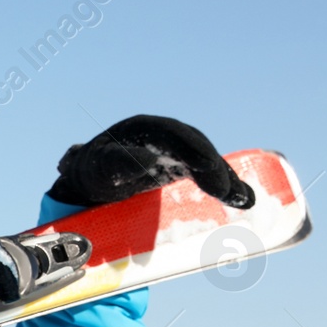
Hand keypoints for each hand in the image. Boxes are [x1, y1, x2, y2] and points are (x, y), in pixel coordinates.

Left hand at [47, 115, 254, 209]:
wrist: (87, 183)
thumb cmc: (90, 172)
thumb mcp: (98, 168)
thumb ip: (118, 162)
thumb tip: (149, 160)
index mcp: (143, 128)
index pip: (174, 135)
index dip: (193, 148)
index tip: (207, 165)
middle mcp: (163, 136)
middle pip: (195, 147)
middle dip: (213, 167)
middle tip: (226, 191)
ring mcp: (173, 151)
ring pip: (203, 160)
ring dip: (223, 178)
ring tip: (240, 199)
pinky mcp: (179, 168)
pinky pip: (203, 173)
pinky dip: (221, 185)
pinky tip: (240, 199)